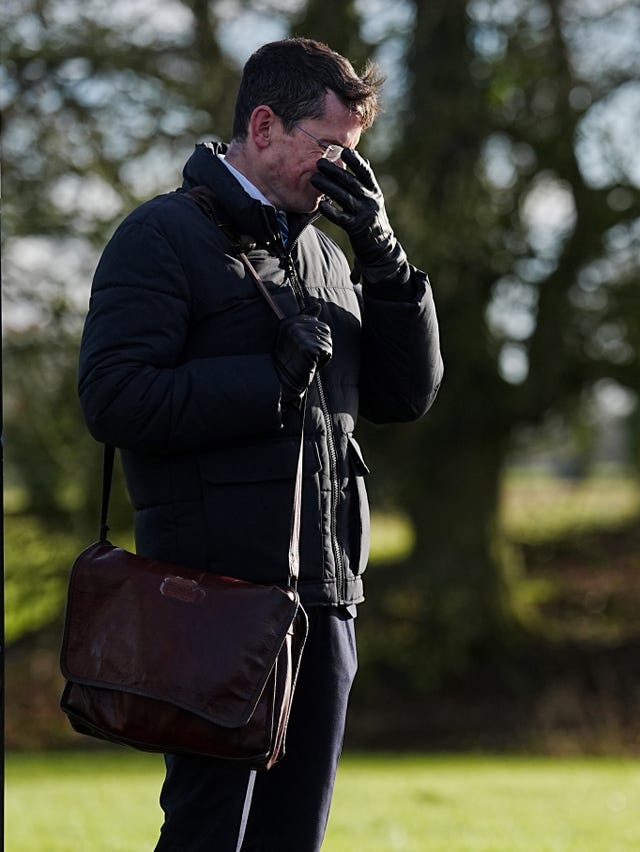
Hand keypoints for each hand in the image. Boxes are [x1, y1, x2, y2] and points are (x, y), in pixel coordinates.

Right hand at [273, 303, 331, 401]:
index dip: (314, 337)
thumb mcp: (295, 336)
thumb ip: (306, 319)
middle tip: (307, 355)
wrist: (283, 379)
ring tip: (309, 360)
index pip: (316, 322)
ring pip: (327, 340)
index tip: (302, 347)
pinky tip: (312, 364)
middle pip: (324, 330)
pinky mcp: (308, 348)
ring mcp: (300, 337)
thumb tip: (318, 305)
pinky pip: (327, 350)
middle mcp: (293, 327)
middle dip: (320, 344)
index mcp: (288, 322)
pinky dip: (324, 360)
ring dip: (323, 353)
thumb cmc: (291, 359)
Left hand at [310, 148, 407, 283]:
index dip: (355, 161)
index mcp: (374, 191)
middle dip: (334, 171)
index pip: (365, 172)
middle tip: (319, 162)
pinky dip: (331, 211)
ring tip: (314, 179)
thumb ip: (366, 181)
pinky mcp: (356, 228)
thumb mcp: (373, 199)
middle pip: (351, 182)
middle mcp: (370, 201)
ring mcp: (364, 214)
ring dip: (327, 187)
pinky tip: (321, 204)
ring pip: (344, 197)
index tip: (343, 151)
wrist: (380, 247)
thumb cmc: (372, 220)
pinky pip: (341, 218)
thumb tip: (362, 159)